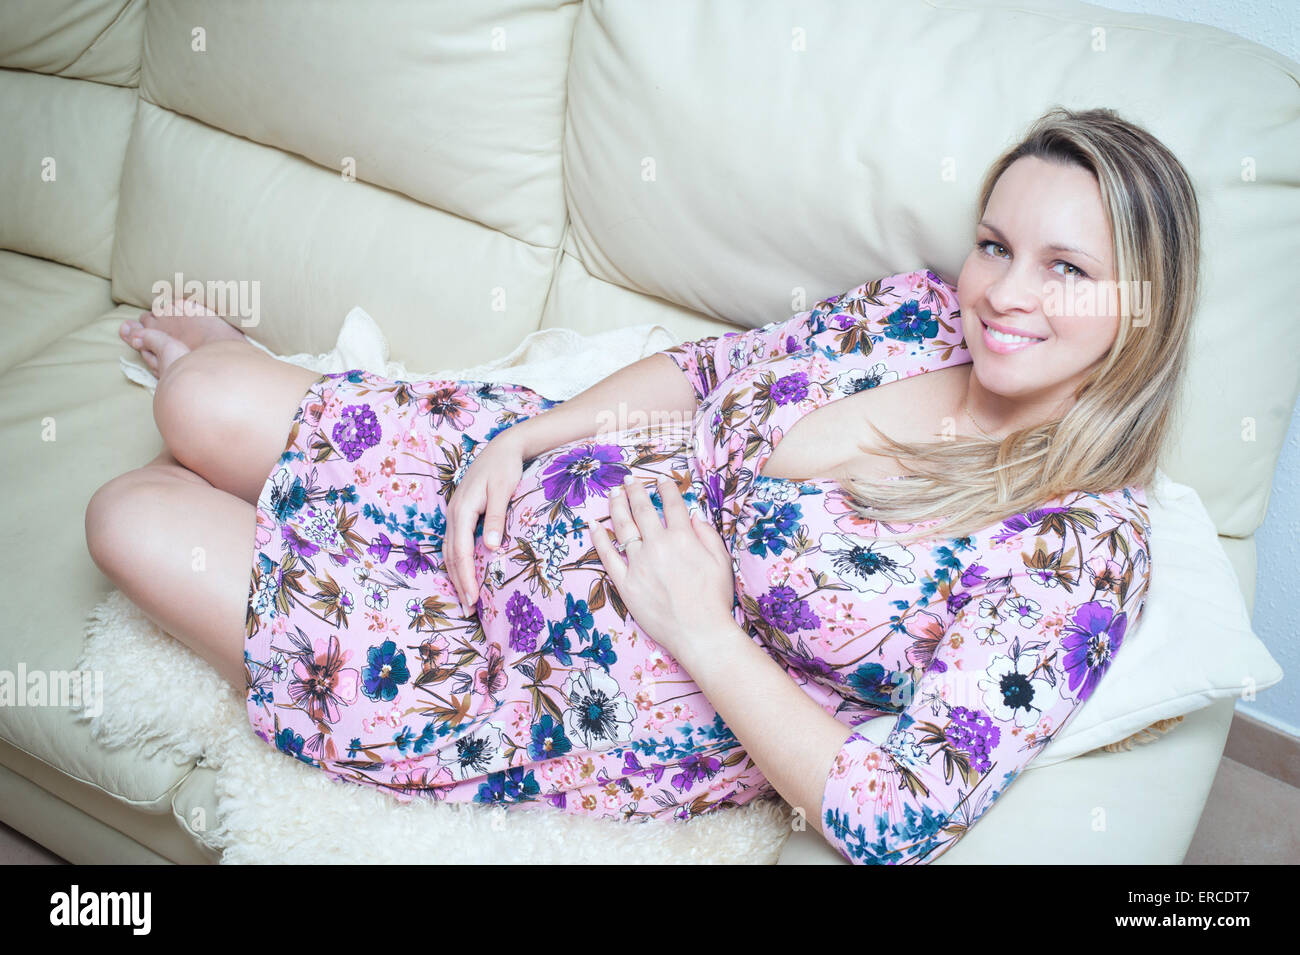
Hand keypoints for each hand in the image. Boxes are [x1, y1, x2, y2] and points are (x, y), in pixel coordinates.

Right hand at [442, 427, 525, 614]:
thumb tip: (491, 548)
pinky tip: (465, 574)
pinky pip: (454, 543)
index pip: (461, 551)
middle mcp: (454, 513)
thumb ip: (497, 519)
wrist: (503, 447)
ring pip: (449, 550)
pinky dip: (457, 561)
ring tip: (466, 598)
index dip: (466, 577)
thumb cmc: (505, 468)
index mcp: (463, 509)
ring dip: (456, 575)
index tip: (473, 599)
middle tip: (470, 610)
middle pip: (451, 555)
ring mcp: (455, 513)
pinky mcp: (461, 513)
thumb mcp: (504, 491)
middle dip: (459, 583)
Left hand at [590, 473, 736, 660]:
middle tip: (629, 480)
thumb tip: (693, 517)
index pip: (671, 503)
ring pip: (622, 527)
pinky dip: (599, 538)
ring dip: (616, 506)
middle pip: (642, 509)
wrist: (700, 632)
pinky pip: (607, 556)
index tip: (661, 481)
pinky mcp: (625, 583)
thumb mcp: (721, 561)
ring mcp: (638, 564)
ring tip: (613, 493)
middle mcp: (657, 545)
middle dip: (635, 490)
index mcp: (683, 537)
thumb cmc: (715, 599)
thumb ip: (707, 535)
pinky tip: (594, 524)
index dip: (665, 488)